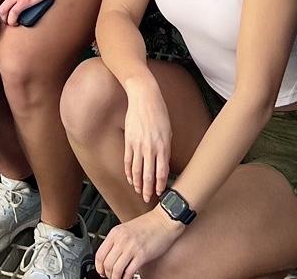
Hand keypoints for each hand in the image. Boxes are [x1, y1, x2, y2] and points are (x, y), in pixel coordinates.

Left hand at [95, 211, 182, 278]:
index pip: (100, 254)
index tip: (101, 272)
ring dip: (116, 278)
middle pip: (106, 264)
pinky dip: (126, 278)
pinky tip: (128, 278)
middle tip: (111, 277)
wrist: (164, 220)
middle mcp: (121, 239)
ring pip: (116, 270)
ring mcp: (131, 247)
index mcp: (115, 232)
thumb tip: (111, 256)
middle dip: (108, 275)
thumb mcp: (127, 229)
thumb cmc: (148, 224)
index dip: (98, 267)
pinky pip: (129, 272)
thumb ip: (118, 240)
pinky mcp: (142, 255)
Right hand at [122, 70, 171, 202]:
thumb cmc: (159, 113)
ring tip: (139, 192)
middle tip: (148, 199)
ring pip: (136, 170)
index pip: (161, 173)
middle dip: (148, 190)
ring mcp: (138, 145)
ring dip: (137, 184)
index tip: (160, 194)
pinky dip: (128, 172)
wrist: (144, 97)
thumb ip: (166, 149)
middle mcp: (150, 148)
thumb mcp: (168, 131)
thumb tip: (163, 164)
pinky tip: (130, 179)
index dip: (160, 186)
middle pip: (148, 175)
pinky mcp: (128, 140)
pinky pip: (127, 160)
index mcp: (163, 146)